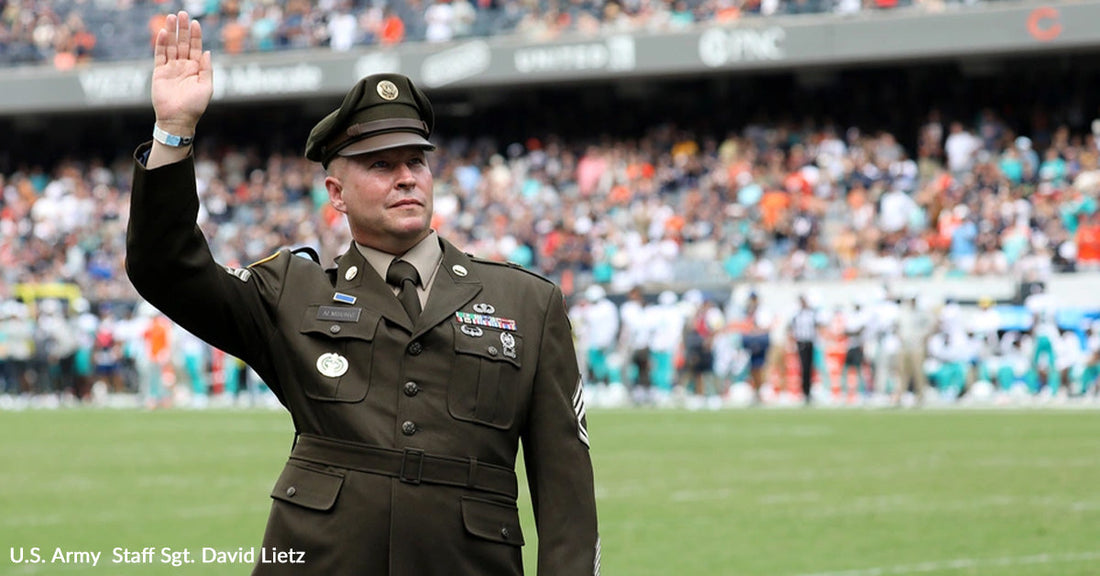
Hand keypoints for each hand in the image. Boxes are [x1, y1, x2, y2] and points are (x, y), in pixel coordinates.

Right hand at [151, 11, 211, 134]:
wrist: (178, 120)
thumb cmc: (194, 106)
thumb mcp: (206, 87)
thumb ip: (206, 69)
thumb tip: (208, 52)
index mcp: (195, 69)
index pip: (195, 47)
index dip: (195, 35)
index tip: (195, 22)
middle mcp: (183, 66)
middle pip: (182, 43)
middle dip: (183, 29)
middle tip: (182, 13)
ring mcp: (171, 68)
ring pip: (170, 46)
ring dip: (171, 32)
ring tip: (171, 17)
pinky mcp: (159, 72)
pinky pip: (159, 55)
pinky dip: (161, 44)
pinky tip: (163, 33)